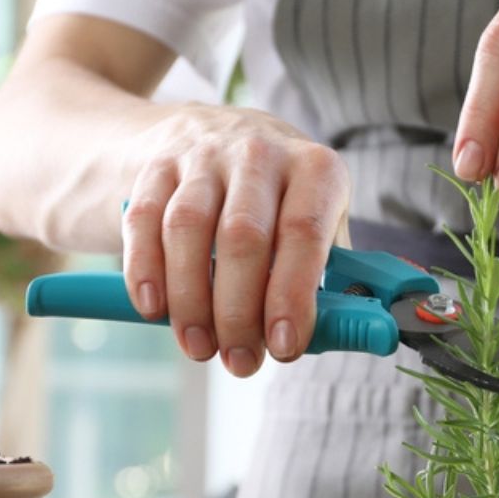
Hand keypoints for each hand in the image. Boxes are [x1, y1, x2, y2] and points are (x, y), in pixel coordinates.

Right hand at [121, 106, 348, 375]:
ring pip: (187, 228)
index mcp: (315, 170)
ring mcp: (204, 154)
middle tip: (239, 361)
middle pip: (242, 236)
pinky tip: (154, 309)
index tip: (283, 347)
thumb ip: (332, 279)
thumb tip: (353, 333)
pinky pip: (145, 220)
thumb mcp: (317, 224)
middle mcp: (260, 153)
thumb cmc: (278, 202)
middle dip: (238, 312)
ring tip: (199, 346)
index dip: (292, 296)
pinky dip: (146, 270)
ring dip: (190, 300)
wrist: (212, 136)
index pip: (304, 233)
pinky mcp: (157, 165)